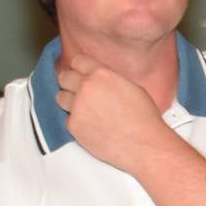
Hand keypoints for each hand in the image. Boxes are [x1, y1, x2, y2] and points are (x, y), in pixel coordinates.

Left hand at [54, 53, 175, 173]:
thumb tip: (99, 80)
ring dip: (70, 101)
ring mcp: (77, 107)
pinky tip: (91, 125)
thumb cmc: (144, 118)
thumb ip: (110, 79)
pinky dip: (77, 121)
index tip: (82, 74)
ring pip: (60, 97)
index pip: (77, 61)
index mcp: (102, 75)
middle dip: (71, 83)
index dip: (80, 68)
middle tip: (81, 92)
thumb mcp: (132, 87)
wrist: (145, 145)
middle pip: (64, 77)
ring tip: (85, 109)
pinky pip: (67, 118)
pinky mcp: (73, 126)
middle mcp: (86, 88)